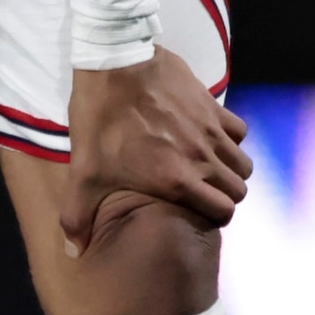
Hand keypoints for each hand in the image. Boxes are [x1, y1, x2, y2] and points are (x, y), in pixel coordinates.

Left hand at [60, 46, 250, 251]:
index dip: (215, 216)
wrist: (114, 61)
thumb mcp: (84, 171)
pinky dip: (230, 137)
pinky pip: (238, 129)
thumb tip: (72, 254)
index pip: (223, 212)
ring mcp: (210, 128)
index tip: (199, 210)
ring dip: (230, 168)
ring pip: (242, 161)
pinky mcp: (211, 103)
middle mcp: (202, 156)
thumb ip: (78, 215)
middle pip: (238, 189)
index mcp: (177, 180)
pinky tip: (207, 136)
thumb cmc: (100, 119)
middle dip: (225, 194)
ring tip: (207, 166)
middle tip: (203, 191)